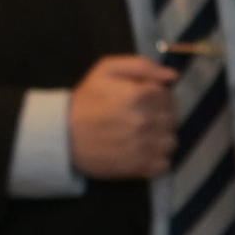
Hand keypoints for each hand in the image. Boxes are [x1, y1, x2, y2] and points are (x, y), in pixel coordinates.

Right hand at [64, 53, 179, 180]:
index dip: (156, 97)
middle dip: (159, 116)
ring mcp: (144, 147)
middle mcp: (146, 122)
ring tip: (142, 137)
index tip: (143, 101)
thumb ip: (141, 66)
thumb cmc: (86, 100)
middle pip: (172, 118)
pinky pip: (164, 164)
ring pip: (170, 142)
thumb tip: (172, 76)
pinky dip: (156, 160)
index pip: (167, 96)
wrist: (62, 135)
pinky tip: (141, 153)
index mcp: (140, 95)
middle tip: (140, 118)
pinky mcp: (140, 168)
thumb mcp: (106, 70)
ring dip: (160, 139)